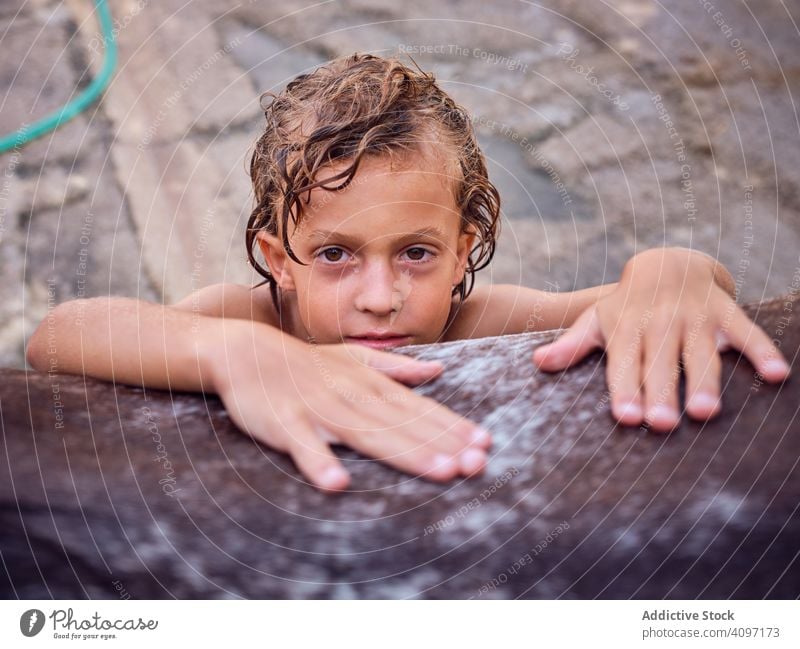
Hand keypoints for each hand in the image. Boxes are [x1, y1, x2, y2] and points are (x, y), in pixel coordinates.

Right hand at [202, 320, 491, 490]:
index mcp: (369, 385)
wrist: (246, 351)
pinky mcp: (284, 423)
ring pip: (367, 434)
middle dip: (442, 445)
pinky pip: (303, 446)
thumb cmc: (305, 362)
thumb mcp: (353, 359)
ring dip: (404, 453)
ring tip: (440, 472)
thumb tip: (438, 369)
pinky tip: (337, 483)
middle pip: (403, 424)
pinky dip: (319, 462)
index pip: (418, 408)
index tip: (485, 443)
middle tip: (477, 464)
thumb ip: (396, 368)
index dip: (452, 426)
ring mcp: (319, 409)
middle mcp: (351, 396)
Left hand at [531, 248, 790, 430]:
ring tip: (705, 412)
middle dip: (661, 392)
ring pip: (700, 352)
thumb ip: (571, 345)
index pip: (623, 364)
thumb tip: (537, 362)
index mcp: (625, 329)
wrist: (666, 262)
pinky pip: (747, 332)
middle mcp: (659, 323)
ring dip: (704, 381)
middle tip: (663, 423)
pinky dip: (762, 351)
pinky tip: (776, 375)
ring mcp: (694, 317)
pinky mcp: (724, 312)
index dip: (624, 390)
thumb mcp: (596, 321)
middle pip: (660, 363)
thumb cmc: (625, 306)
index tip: (626, 417)